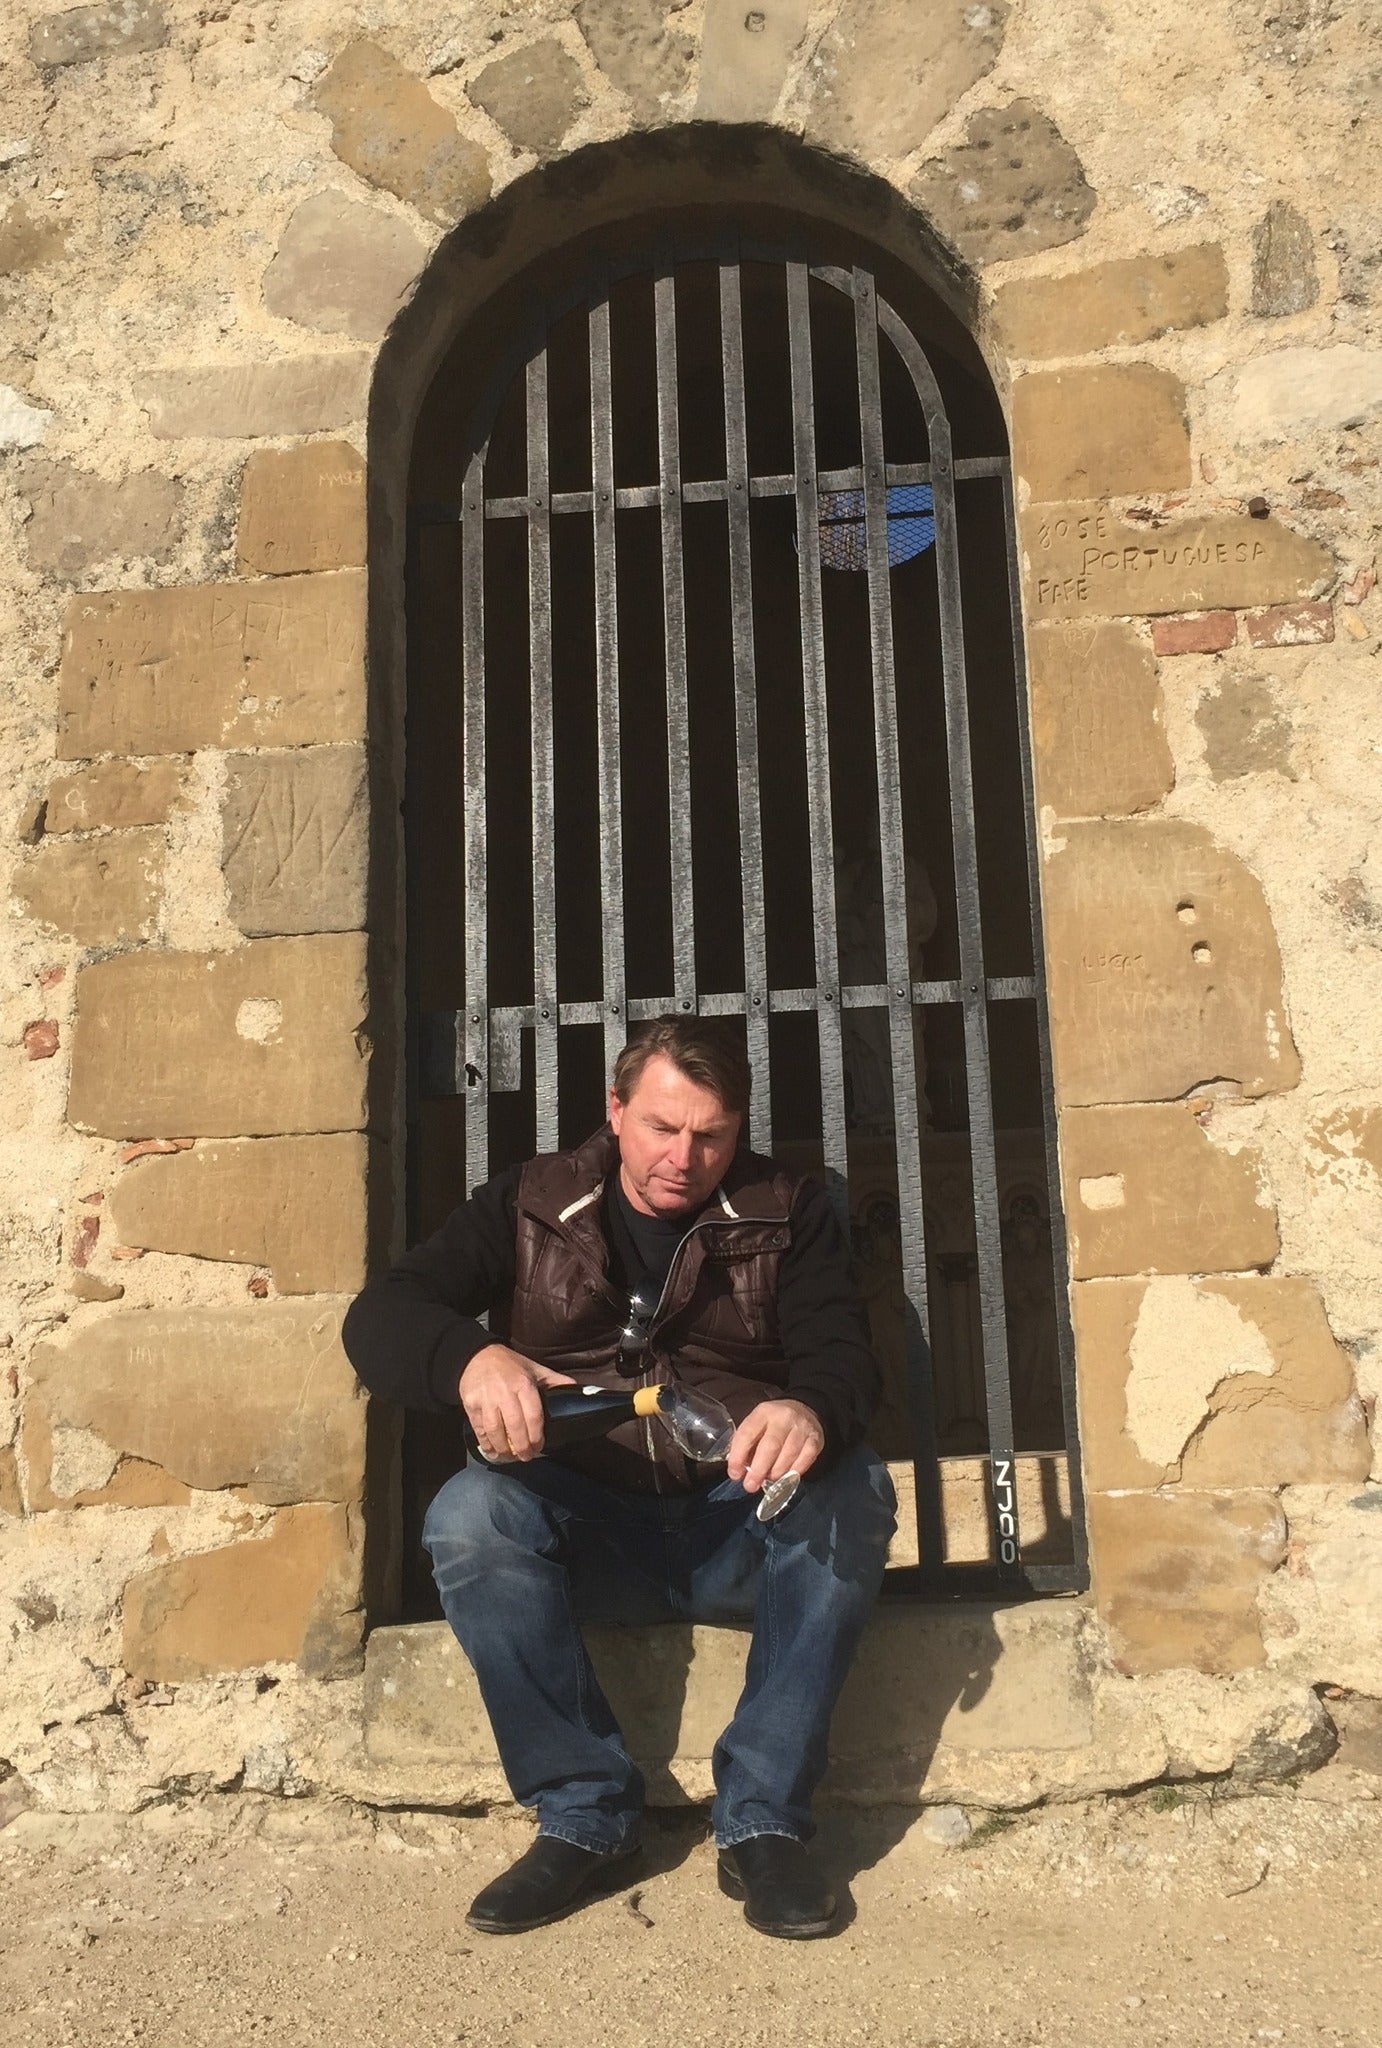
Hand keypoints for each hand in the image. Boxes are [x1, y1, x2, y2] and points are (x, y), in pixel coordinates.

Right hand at [459, 1344, 575, 1461]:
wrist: (476, 1355)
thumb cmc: (509, 1364)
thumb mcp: (534, 1368)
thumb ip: (555, 1381)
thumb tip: (578, 1389)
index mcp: (523, 1384)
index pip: (533, 1416)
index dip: (537, 1436)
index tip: (539, 1446)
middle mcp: (504, 1392)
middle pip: (515, 1426)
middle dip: (522, 1447)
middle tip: (526, 1456)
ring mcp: (486, 1399)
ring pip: (495, 1430)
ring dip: (503, 1448)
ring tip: (510, 1456)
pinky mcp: (470, 1404)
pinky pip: (479, 1429)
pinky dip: (486, 1443)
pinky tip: (493, 1451)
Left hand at [727, 1398, 825, 1493]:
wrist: (804, 1410)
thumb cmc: (774, 1423)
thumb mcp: (757, 1424)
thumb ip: (747, 1444)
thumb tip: (739, 1471)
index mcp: (763, 1412)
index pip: (747, 1434)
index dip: (738, 1456)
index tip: (735, 1474)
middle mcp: (783, 1418)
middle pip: (770, 1447)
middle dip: (758, 1470)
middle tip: (750, 1486)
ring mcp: (802, 1428)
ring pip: (788, 1456)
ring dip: (776, 1474)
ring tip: (768, 1480)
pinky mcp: (815, 1440)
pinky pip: (804, 1461)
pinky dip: (793, 1473)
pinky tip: (785, 1477)